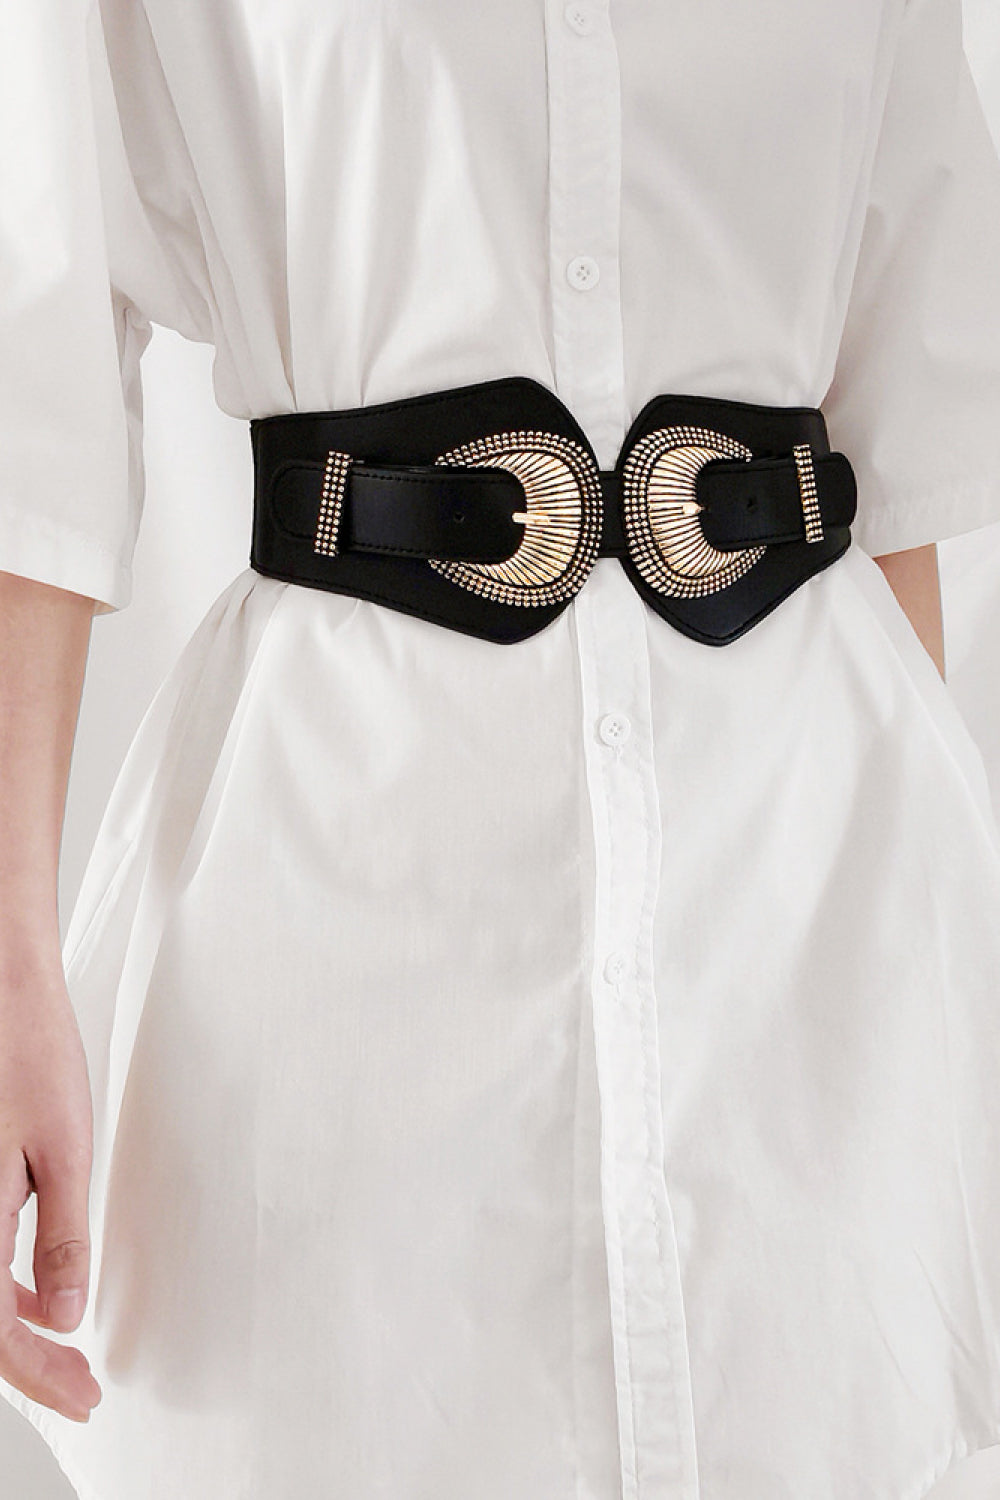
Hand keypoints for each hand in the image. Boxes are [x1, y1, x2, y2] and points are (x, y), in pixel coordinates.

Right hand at [0, 954, 102, 1420]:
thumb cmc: (27, 1049)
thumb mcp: (65, 1147)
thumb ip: (63, 1235)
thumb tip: (64, 1311)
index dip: (39, 1377)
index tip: (82, 1395)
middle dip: (26, 1363)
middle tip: (79, 1384)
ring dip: (8, 1327)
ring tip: (64, 1349)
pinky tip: (29, 1293)